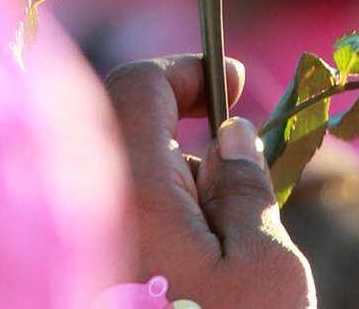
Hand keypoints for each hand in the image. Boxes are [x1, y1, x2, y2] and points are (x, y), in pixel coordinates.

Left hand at [105, 55, 315, 308]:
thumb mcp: (265, 268)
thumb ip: (247, 191)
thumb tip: (232, 134)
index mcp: (137, 195)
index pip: (138, 88)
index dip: (187, 71)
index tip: (234, 82)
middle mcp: (95, 219)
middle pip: (139, 142)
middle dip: (195, 154)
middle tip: (244, 196)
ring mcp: (93, 256)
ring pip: (135, 193)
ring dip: (182, 203)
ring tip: (224, 260)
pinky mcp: (96, 288)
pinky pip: (125, 236)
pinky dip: (165, 237)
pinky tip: (196, 282)